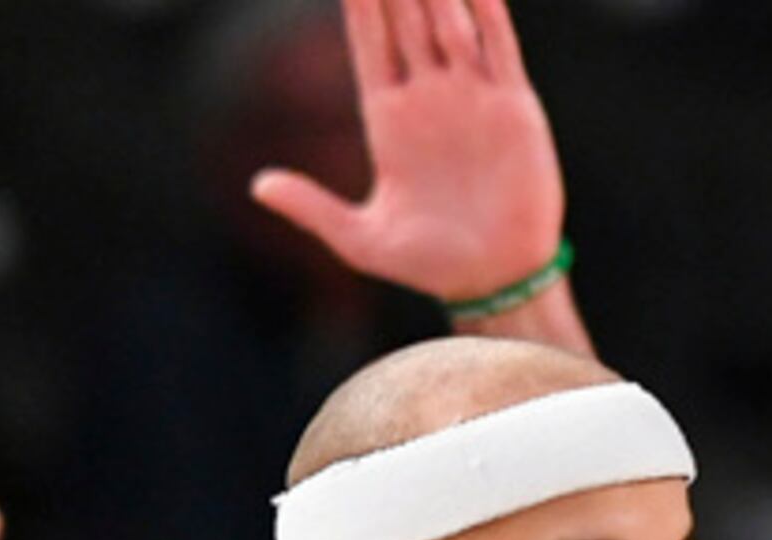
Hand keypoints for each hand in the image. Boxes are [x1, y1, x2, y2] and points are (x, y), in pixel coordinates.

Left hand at [251, 0, 564, 302]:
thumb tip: (257, 186)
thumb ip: (311, 208)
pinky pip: (499, 45)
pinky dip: (487, 11)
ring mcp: (471, 97)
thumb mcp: (359, 240)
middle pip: (405, 19)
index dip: (358, 1)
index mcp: (387, 119)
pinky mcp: (513, 106)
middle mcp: (428, 98)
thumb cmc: (428, 264)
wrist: (495, 280)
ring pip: (449, 21)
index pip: (368, 42)